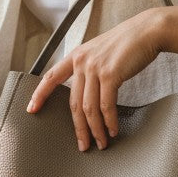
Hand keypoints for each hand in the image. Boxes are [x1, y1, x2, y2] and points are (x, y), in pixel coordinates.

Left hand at [27, 8, 162, 151]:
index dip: (39, 94)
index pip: (51, 77)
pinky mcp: (110, 74)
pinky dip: (109, 121)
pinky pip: (106, 105)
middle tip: (83, 145)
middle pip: (74, 102)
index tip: (31, 109)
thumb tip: (87, 91)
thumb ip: (89, 67)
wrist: (146, 31)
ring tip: (101, 143)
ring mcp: (95, 68)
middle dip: (78, 128)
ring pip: (89, 108)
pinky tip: (113, 130)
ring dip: (96, 129)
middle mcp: (81, 61)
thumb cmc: (126, 43)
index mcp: (76, 56)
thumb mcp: (99, 51)